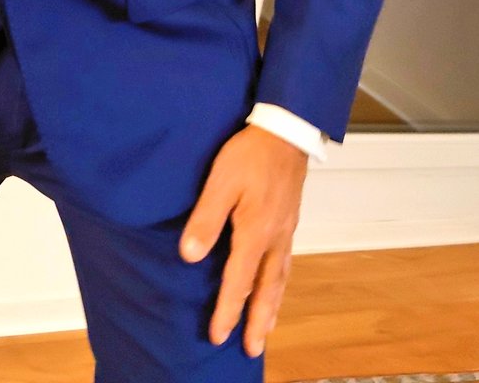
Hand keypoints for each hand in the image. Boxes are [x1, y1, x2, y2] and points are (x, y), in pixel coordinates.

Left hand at [178, 123, 308, 357]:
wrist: (286, 130)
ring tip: (265, 328)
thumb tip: (189, 256)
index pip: (238, 282)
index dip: (227, 310)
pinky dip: (280, 283)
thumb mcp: (221, 182)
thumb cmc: (251, 153)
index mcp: (255, 233)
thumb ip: (205, 220)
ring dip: (271, 307)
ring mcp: (285, 230)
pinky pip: (285, 262)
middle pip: (266, 290)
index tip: (218, 336)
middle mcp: (274, 238)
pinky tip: (275, 283)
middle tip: (250, 348)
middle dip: (257, 321)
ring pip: (279, 278)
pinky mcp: (289, 219)